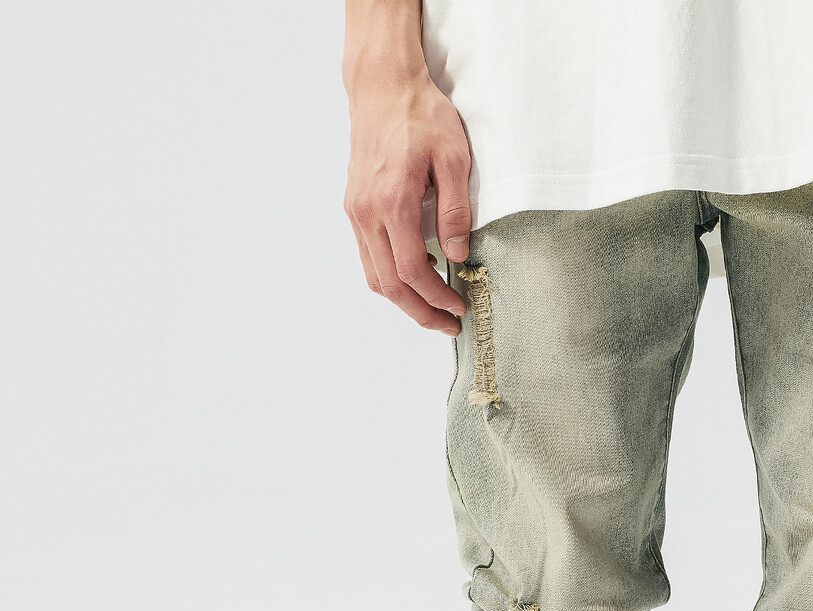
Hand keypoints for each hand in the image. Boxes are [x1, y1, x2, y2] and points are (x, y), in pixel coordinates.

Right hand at [344, 64, 471, 333]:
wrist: (382, 84)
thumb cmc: (420, 115)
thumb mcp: (453, 159)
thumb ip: (456, 211)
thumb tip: (457, 254)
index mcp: (391, 202)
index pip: (410, 271)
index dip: (435, 297)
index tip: (458, 308)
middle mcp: (366, 211)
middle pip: (387, 283)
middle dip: (419, 311)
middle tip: (448, 324)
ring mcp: (356, 210)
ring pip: (374, 274)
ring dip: (404, 298)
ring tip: (434, 306)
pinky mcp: (355, 205)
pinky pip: (369, 255)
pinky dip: (391, 275)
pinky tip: (417, 275)